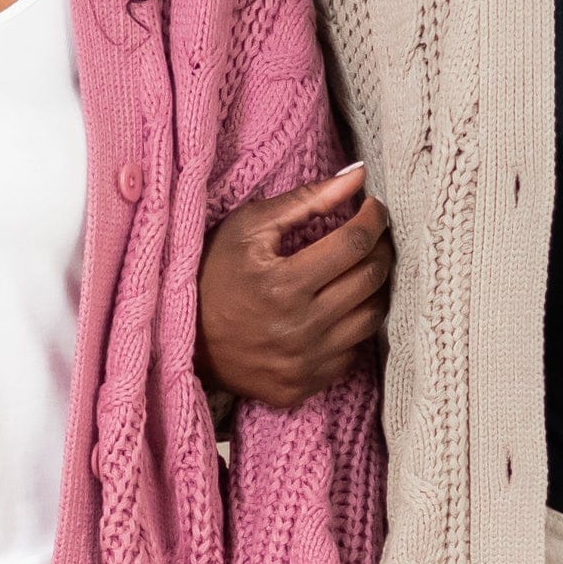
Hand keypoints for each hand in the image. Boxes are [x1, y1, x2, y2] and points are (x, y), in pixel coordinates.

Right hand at [197, 165, 391, 409]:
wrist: (181, 341)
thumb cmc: (212, 274)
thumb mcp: (248, 227)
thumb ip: (306, 199)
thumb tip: (359, 175)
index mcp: (284, 284)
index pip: (355, 244)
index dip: (374, 218)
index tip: (374, 207)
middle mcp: (298, 329)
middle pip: (370, 281)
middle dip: (381, 249)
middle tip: (372, 235)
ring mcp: (303, 364)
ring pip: (370, 319)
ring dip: (374, 288)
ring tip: (360, 269)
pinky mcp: (303, 388)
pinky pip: (350, 353)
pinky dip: (351, 326)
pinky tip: (336, 309)